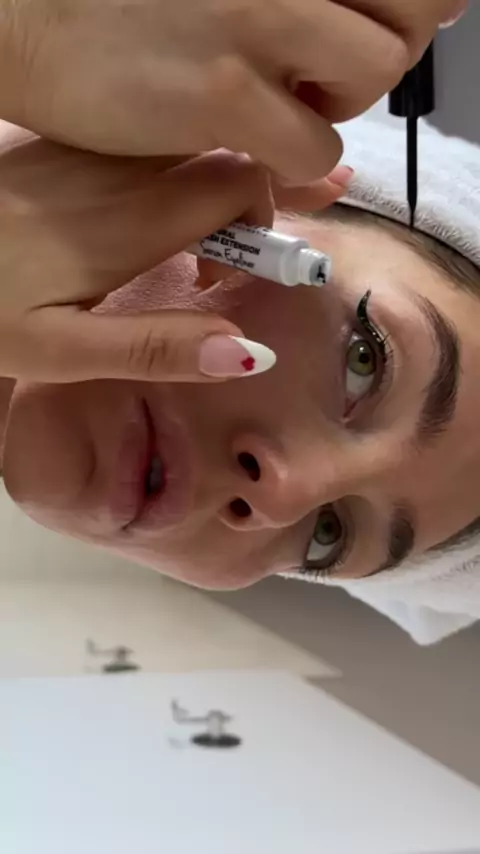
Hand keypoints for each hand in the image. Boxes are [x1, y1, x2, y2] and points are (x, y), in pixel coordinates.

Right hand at [0, 1, 463, 183]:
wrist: (30, 23)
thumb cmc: (125, 0)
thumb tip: (390, 10)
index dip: (401, 7)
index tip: (356, 32)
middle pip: (414, 6)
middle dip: (375, 52)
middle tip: (317, 72)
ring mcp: (258, 15)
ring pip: (375, 73)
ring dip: (337, 104)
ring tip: (276, 107)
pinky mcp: (225, 91)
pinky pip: (315, 147)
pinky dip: (292, 161)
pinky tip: (244, 141)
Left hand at [0, 123, 348, 383]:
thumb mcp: (63, 351)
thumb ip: (155, 349)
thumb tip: (249, 353)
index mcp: (129, 220)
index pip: (239, 184)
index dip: (261, 225)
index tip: (233, 274)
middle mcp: (118, 170)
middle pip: (221, 155)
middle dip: (243, 204)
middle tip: (217, 263)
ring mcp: (90, 150)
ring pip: (184, 144)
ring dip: (207, 188)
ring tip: (182, 245)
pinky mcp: (64, 145)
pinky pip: (142, 144)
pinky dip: (166, 173)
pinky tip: (138, 215)